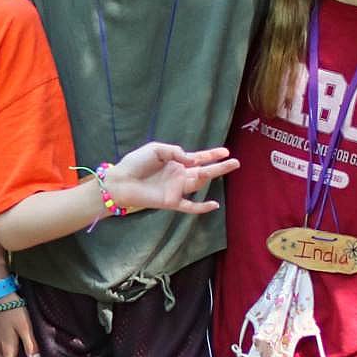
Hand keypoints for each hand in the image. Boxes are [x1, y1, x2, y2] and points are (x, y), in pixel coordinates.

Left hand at [102, 143, 239, 215]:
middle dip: (220, 167)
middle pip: (204, 171)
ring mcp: (176, 189)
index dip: (212, 154)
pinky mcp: (171, 201)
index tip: (226, 151)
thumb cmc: (136, 163)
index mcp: (176, 162)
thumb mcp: (156, 149)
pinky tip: (214, 205)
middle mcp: (179, 175)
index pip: (198, 158)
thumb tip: (192, 160)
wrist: (121, 180)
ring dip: (210, 176)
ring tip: (220, 168)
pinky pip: (190, 206)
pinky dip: (202, 207)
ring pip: (199, 184)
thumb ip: (175, 152)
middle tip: (236, 162)